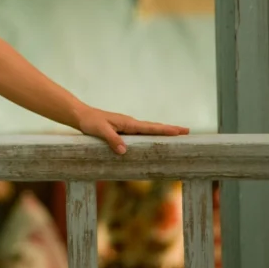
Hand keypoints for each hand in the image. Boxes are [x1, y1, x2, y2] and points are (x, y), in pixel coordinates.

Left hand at [73, 107, 188, 154]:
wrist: (81, 116)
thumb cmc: (90, 122)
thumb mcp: (100, 130)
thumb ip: (112, 139)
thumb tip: (125, 151)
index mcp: (128, 123)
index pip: (151, 127)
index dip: (166, 130)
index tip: (181, 130)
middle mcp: (130, 124)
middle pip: (154, 127)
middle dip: (170, 130)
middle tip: (187, 131)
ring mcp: (127, 127)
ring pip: (148, 130)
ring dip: (161, 133)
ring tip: (175, 135)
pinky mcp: (122, 130)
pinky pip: (140, 134)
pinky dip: (150, 136)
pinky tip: (152, 141)